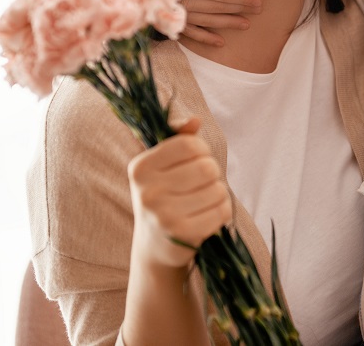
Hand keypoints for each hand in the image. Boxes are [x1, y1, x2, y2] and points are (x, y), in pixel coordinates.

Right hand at [127, 118, 232, 268]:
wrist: (154, 243)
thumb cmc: (164, 194)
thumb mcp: (162, 165)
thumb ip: (178, 138)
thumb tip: (195, 120)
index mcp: (140, 168)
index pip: (189, 145)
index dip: (202, 149)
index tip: (197, 159)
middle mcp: (147, 192)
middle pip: (207, 168)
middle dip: (212, 173)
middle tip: (202, 182)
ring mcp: (164, 216)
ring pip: (218, 190)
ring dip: (218, 193)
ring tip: (204, 199)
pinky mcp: (182, 235)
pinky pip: (222, 212)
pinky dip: (223, 210)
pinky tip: (209, 214)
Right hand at [181, 0, 261, 45]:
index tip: (258, 1)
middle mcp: (184, 2)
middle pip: (217, 7)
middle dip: (239, 9)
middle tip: (258, 11)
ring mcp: (177, 14)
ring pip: (207, 21)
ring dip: (226, 23)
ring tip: (245, 25)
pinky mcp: (170, 21)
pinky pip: (190, 33)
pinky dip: (205, 38)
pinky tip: (220, 42)